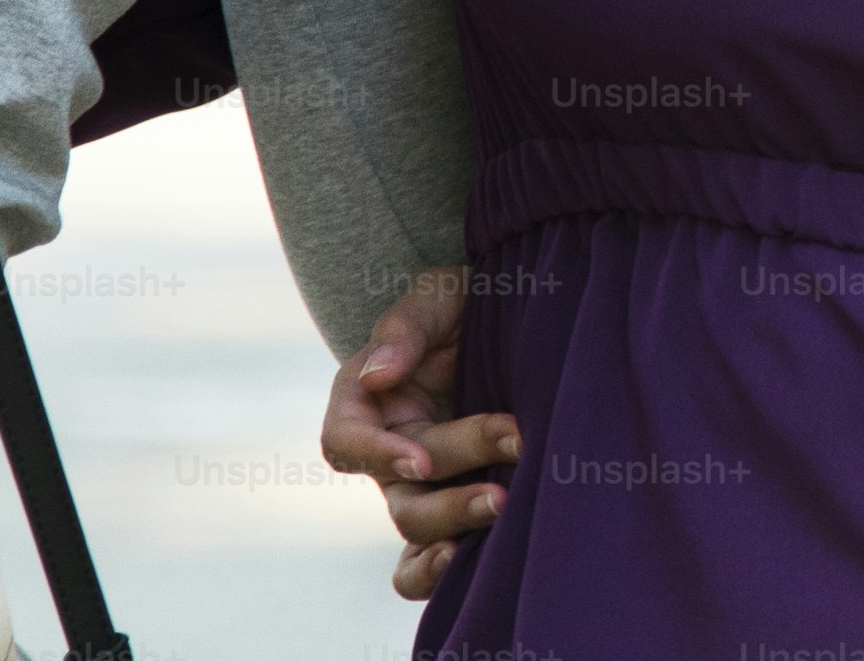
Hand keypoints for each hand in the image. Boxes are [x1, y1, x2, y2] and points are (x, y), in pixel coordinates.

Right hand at [319, 266, 522, 601]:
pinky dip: (438, 571)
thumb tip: (378, 375)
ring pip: (419, 529)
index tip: (421, 458)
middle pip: (402, 492)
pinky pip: (426, 559)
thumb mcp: (438, 294)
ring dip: (459, 521)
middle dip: (455, 475)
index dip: (377, 455)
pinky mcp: (453, 500)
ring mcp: (420, 484)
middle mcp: (388, 450)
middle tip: (517, 443)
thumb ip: (407, 326)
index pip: (346, 442)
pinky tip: (474, 562)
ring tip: (508, 504)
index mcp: (366, 401)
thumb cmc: (466, 302)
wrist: (513, 317)